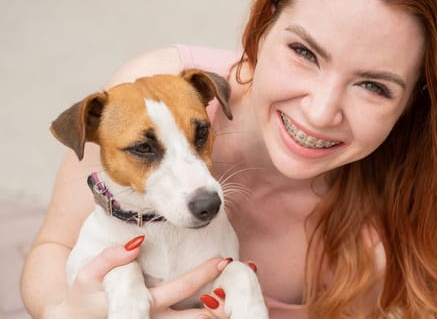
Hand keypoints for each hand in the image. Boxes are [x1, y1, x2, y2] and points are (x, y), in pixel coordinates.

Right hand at [44, 236, 233, 318]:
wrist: (77, 318)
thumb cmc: (85, 294)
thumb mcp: (87, 275)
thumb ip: (109, 259)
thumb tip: (136, 242)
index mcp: (142, 304)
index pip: (179, 289)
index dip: (201, 275)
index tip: (223, 261)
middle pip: (195, 313)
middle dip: (220, 300)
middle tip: (242, 282)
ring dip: (216, 315)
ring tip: (238, 300)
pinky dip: (205, 317)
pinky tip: (223, 309)